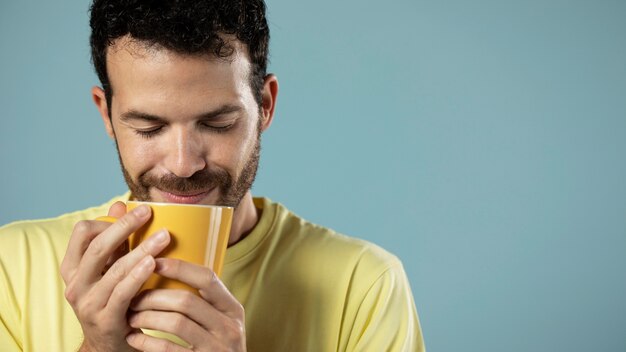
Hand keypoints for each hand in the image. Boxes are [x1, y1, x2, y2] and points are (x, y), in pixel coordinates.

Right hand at [60, 201, 171, 351]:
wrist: (111, 345)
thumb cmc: (114, 300)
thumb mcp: (110, 269)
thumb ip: (114, 241)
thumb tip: (120, 205)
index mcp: (73, 268)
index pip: (82, 232)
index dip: (108, 221)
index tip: (134, 213)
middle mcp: (75, 285)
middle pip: (97, 247)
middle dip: (125, 227)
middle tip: (148, 213)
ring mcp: (88, 304)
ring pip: (115, 270)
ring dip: (141, 250)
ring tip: (164, 237)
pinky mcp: (105, 320)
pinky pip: (122, 293)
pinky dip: (138, 276)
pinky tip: (153, 264)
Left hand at [126, 258, 245, 350]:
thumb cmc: (216, 345)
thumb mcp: (221, 322)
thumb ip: (206, 302)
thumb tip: (172, 270)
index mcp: (232, 309)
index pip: (207, 278)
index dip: (180, 268)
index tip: (155, 262)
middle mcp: (229, 327)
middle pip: (186, 301)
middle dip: (154, 297)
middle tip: (134, 299)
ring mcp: (216, 348)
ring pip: (176, 323)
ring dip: (147, 318)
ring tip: (132, 318)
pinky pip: (169, 349)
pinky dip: (147, 342)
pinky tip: (134, 338)